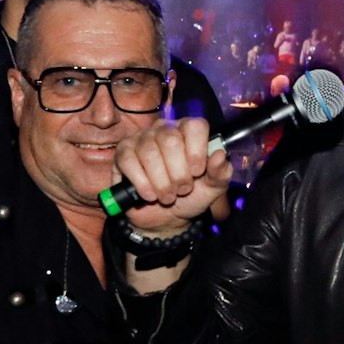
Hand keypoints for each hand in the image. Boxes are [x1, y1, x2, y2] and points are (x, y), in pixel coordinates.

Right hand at [112, 117, 233, 236]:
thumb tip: (220, 155)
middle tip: (182, 190)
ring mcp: (142, 139)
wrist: (166, 218)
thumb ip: (221, 173)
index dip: (197, 151)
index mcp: (189, 132)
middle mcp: (165, 129)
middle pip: (170, 140)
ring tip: (167, 196)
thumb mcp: (212, 188)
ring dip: (161, 183)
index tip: (197, 172)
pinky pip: (129, 162)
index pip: (195, 126)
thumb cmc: (191, 196)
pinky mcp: (123, 153)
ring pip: (149, 153)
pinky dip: (142, 184)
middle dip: (178, 174)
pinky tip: (149, 195)